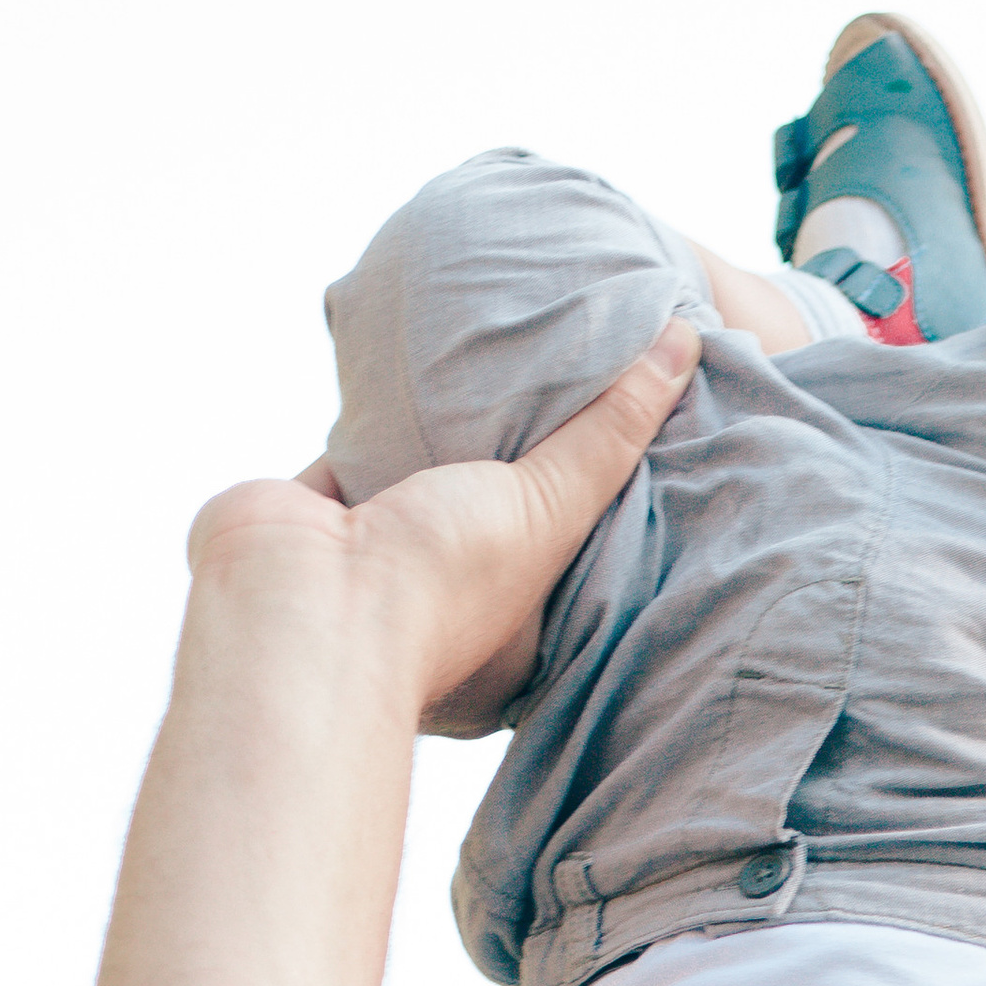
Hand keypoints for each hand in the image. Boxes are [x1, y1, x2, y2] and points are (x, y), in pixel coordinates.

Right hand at [184, 318, 701, 736]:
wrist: (302, 605)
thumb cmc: (437, 590)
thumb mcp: (551, 510)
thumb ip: (610, 434)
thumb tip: (682, 343)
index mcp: (508, 641)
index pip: (562, 569)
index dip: (588, 512)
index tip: (624, 447)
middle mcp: (439, 607)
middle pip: (489, 518)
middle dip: (511, 461)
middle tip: (556, 382)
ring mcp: (371, 566)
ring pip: (416, 482)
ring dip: (437, 430)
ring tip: (484, 360)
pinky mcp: (315, 516)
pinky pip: (349, 452)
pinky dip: (367, 413)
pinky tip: (398, 362)